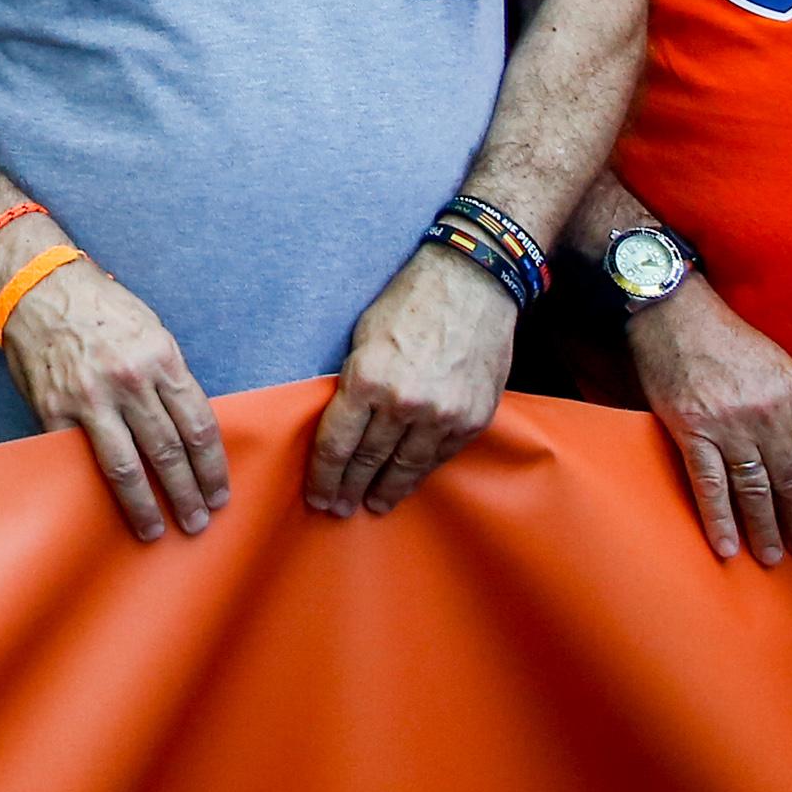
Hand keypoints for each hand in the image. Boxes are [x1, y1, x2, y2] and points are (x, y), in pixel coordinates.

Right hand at [0, 255, 227, 542]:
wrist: (40, 286)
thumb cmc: (101, 309)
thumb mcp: (151, 332)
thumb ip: (168, 378)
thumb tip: (187, 429)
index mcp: (161, 358)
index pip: (198, 426)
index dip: (212, 467)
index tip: (219, 494)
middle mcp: (130, 380)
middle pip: (169, 452)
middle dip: (187, 493)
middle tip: (198, 522)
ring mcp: (90, 398)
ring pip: (127, 466)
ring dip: (146, 505)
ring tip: (158, 529)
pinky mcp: (54, 411)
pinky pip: (82, 458)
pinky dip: (97, 487)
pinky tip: (108, 507)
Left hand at [307, 238, 515, 515]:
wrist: (474, 282)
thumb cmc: (409, 302)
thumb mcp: (362, 337)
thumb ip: (353, 384)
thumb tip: (341, 425)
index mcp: (366, 379)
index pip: (336, 445)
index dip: (323, 477)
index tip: (318, 496)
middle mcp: (403, 403)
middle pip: (367, 462)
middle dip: (349, 489)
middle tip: (338, 510)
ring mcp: (441, 414)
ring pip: (406, 467)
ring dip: (386, 490)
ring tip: (374, 505)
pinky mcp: (472, 418)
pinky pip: (440, 457)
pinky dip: (421, 473)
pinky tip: (409, 482)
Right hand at [626, 278, 791, 569]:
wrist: (675, 313)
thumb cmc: (732, 341)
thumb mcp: (783, 369)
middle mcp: (769, 416)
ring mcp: (728, 426)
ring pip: (755, 490)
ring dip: (765, 530)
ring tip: (773, 556)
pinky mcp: (691, 431)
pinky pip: (710, 485)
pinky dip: (719, 520)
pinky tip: (727, 546)